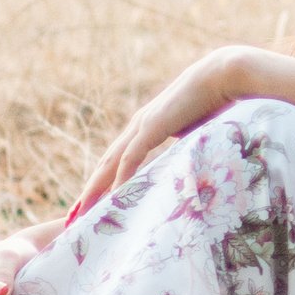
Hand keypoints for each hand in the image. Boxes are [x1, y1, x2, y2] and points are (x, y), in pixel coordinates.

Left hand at [69, 45, 268, 217]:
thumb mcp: (192, 135)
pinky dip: (121, 176)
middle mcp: (137, 127)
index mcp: (145, 129)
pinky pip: (131, 156)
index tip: (93, 204)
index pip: (117, 161)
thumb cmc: (213, 103)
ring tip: (83, 211)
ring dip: (96, 188)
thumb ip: (182, 150)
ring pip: (111, 163)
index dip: (104, 183)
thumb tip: (187, 169)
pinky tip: (113, 195)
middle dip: (89, 192)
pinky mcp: (152, 126)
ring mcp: (142, 125)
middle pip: (105, 165)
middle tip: (74, 216)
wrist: (220, 77)